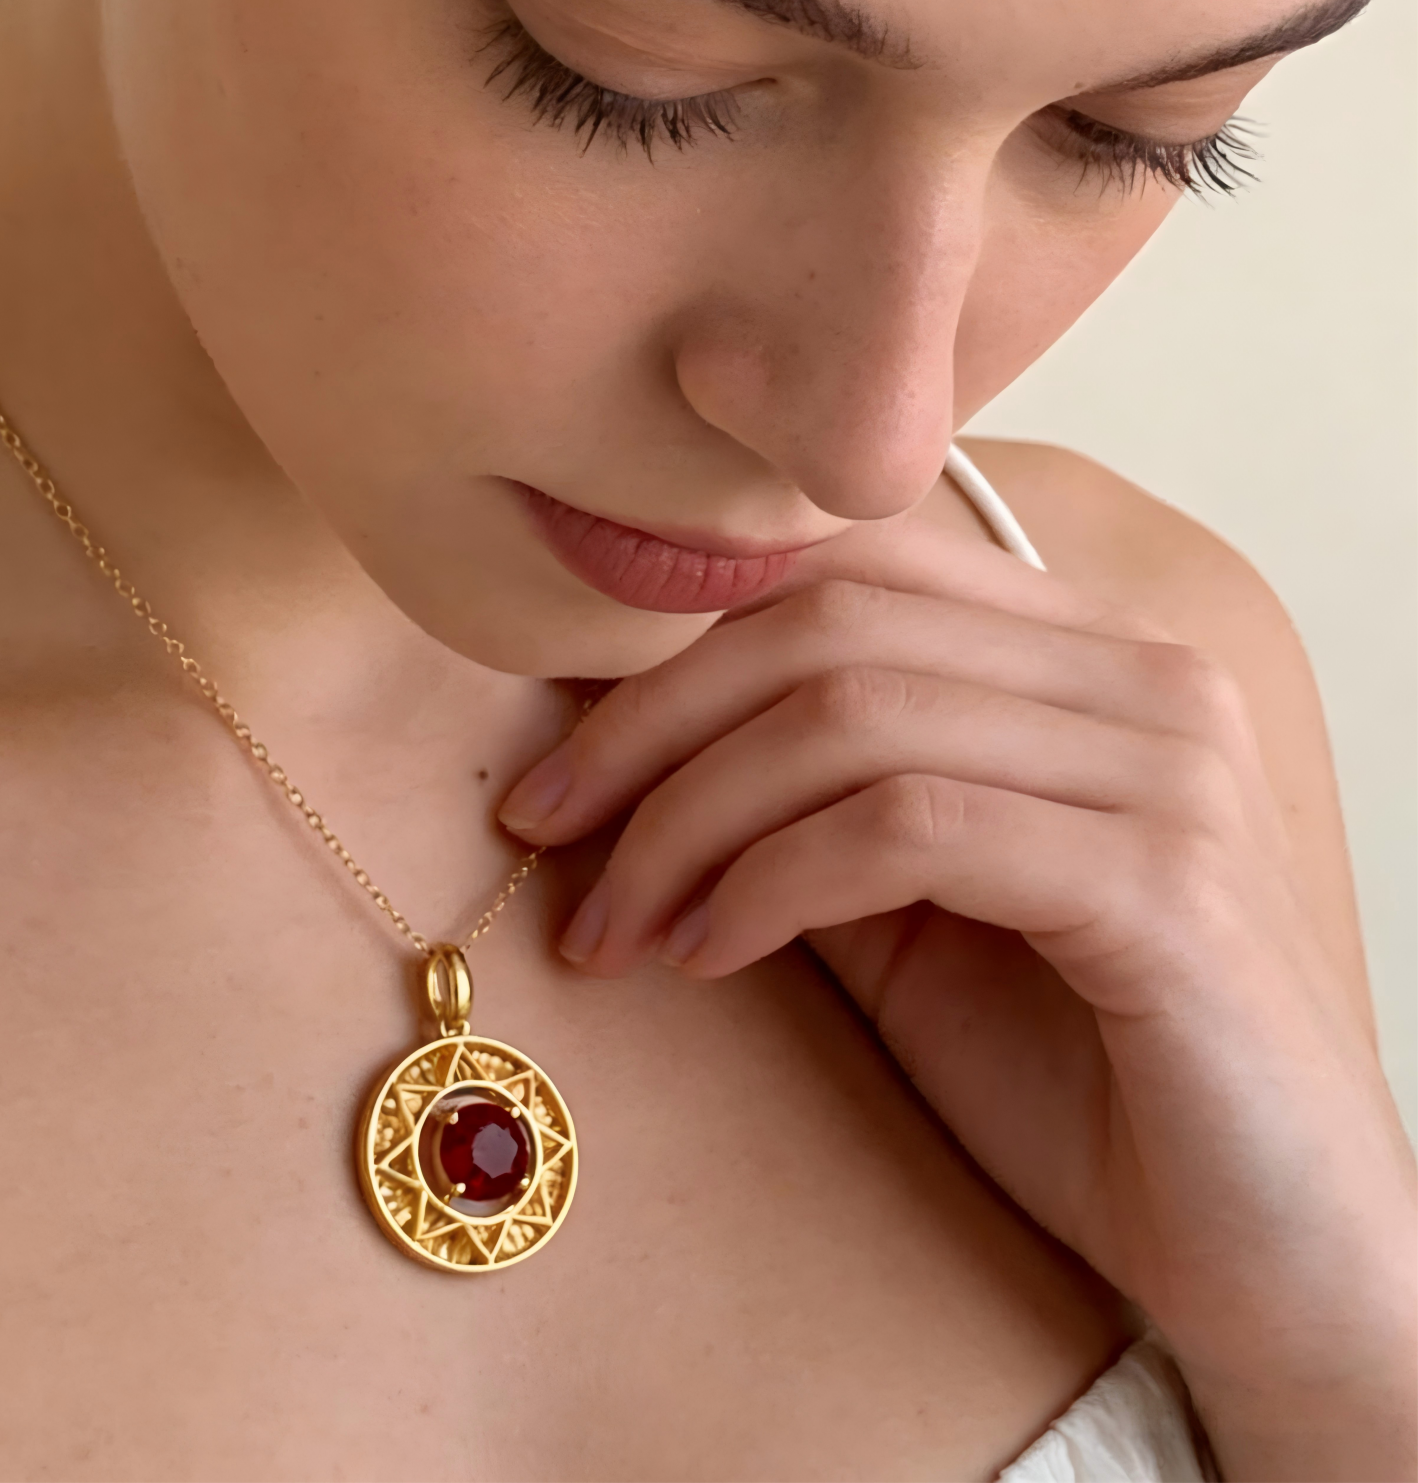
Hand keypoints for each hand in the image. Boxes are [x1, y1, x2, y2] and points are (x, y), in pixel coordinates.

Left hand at [500, 516, 1417, 1471]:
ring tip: (610, 924)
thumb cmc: (1079, 1073)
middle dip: (648, 722)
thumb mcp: (912, 909)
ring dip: (688, 820)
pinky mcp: (1164, 882)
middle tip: (540, 827)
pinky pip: (906, 827)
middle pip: (828, 620)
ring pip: (851, 713)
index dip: (677, 633)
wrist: (1272, 1252)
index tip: (559, 750)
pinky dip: (769, 882)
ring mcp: (1166, 766)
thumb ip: (811, 798)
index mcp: (1085, 649)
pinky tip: (706, 954)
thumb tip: (624, 736)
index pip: (850, 558)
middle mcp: (1141, 672)